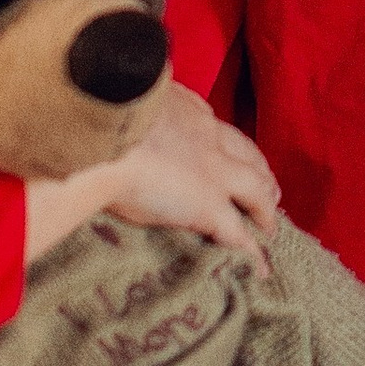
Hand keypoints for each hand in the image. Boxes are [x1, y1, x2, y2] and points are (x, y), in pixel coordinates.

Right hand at [25, 77, 282, 265]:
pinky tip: (259, 267)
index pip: (210, 123)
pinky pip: (239, 234)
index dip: (222, 139)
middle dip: (258, 169)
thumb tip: (98, 99)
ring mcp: (212, 172)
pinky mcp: (208, 206)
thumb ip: (118, 104)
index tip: (222, 146)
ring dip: (265, 208)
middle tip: (267, 186)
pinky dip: (252, 253)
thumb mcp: (113, 98)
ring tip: (270, 224)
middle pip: (246, 153)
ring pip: (255, 190)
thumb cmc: (94, 114)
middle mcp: (205, 135)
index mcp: (180, 107)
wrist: (101, 132)